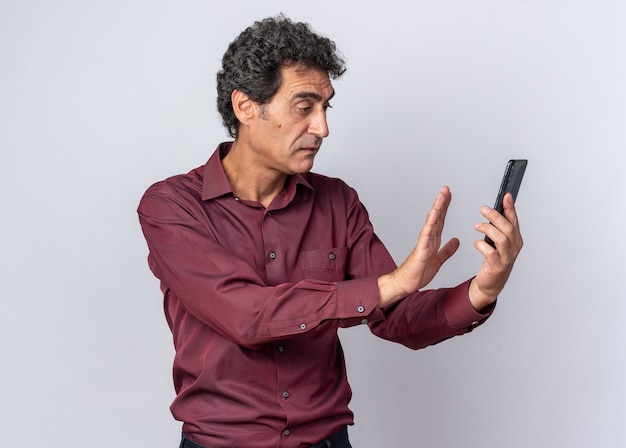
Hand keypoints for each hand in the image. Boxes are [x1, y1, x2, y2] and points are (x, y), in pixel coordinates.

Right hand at [377, 186, 459, 307]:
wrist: (405, 283)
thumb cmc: (417, 272)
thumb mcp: (438, 260)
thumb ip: (447, 250)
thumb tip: (457, 241)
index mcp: (432, 240)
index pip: (440, 220)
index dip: (445, 208)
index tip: (449, 196)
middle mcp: (428, 238)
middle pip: (436, 216)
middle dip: (442, 202)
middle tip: (446, 189)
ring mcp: (423, 241)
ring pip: (432, 221)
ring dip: (437, 207)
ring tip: (442, 195)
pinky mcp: (421, 248)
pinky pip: (427, 233)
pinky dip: (431, 222)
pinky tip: (435, 212)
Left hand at [469, 192, 523, 309]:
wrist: (491, 283)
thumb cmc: (494, 260)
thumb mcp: (498, 242)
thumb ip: (498, 228)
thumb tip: (493, 210)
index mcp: (515, 239)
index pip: (514, 220)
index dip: (510, 208)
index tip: (506, 196)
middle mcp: (514, 247)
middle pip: (508, 228)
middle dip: (496, 216)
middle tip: (483, 209)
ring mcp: (507, 258)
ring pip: (501, 239)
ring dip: (488, 229)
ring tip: (476, 225)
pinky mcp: (497, 267)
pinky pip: (491, 253)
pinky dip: (482, 246)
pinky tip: (476, 242)